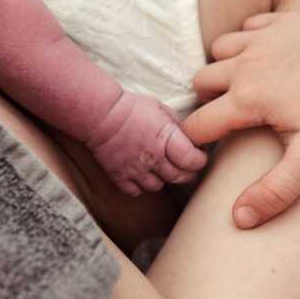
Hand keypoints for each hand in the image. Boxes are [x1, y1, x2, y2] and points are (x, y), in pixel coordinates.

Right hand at [88, 91, 207, 195]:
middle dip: (187, 172)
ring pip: (159, 186)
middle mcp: (153, 158)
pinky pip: (136, 192)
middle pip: (179, 177)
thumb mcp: (161, 108)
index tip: (199, 155)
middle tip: (186, 164)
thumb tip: (190, 137)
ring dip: (163, 179)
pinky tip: (142, 174)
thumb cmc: (130, 107)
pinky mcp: (119, 176)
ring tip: (162, 168)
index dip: (200, 160)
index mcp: (166, 139)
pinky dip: (141, 186)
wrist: (99, 114)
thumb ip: (177, 125)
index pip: (192, 161)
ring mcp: (136, 170)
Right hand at [184, 12, 299, 228]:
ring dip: (224, 66)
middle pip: (200, 81)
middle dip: (207, 100)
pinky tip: (268, 54)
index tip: (207, 151)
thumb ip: (274, 191)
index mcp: (246, 99)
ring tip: (244, 84)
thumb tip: (239, 219)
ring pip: (218, 49)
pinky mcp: (281, 21)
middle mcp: (245, 65)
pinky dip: (249, 39)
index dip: (197, 141)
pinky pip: (248, 26)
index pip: (198, 124)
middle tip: (229, 116)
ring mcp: (261, 38)